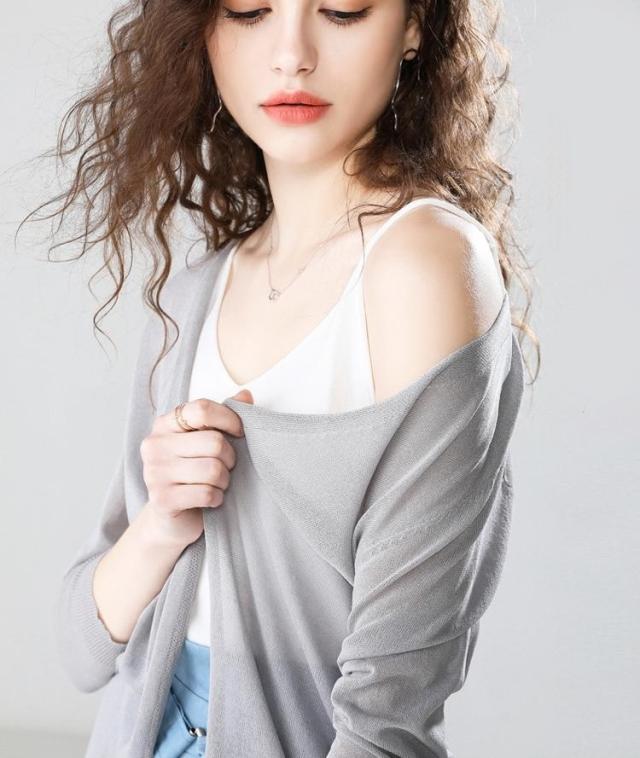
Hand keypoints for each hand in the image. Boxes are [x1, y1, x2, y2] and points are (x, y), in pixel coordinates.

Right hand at [140, 389, 253, 547]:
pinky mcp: (161, 499)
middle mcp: (154, 444)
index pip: (202, 409)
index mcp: (165, 424)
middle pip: (214, 442)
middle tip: (226, 467)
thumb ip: (224, 416)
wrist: (172, 518)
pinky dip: (217, 497)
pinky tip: (211, 498)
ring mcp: (154, 472)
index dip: (229, 420)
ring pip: (213, 469)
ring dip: (224, 480)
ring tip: (218, 483)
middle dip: (230, 458)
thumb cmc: (193, 473)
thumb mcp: (207, 440)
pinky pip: (207, 493)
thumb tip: (246, 395)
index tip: (240, 433)